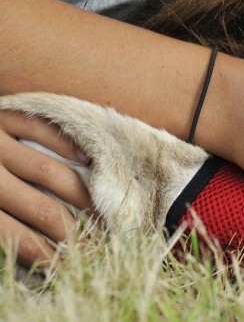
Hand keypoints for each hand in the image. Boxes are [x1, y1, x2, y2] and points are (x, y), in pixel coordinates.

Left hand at [0, 109, 91, 268]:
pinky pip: (42, 128)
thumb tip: (25, 249)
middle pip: (41, 208)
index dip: (43, 255)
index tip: (62, 266)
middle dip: (70, 232)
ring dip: (80, 194)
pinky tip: (83, 157)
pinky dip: (65, 143)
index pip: (14, 236)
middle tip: (91, 244)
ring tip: (97, 208)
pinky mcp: (3, 114)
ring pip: (49, 171)